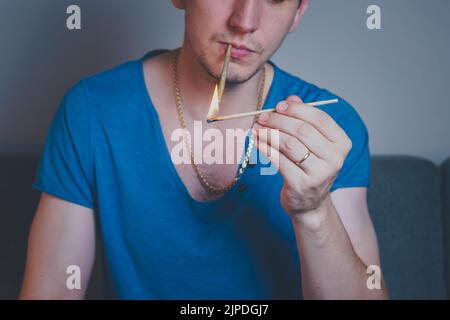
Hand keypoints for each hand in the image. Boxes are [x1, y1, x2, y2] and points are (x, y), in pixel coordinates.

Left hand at [253, 95, 351, 216]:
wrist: (310, 204)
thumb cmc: (310, 168)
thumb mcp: (313, 144)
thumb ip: (305, 120)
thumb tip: (292, 97)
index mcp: (341, 143)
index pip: (319, 118)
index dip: (297, 109)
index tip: (279, 105)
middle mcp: (335, 158)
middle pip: (303, 130)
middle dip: (278, 120)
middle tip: (262, 116)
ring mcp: (320, 173)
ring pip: (289, 144)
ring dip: (269, 133)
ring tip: (257, 128)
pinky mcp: (302, 184)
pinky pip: (279, 160)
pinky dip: (265, 148)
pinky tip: (258, 142)